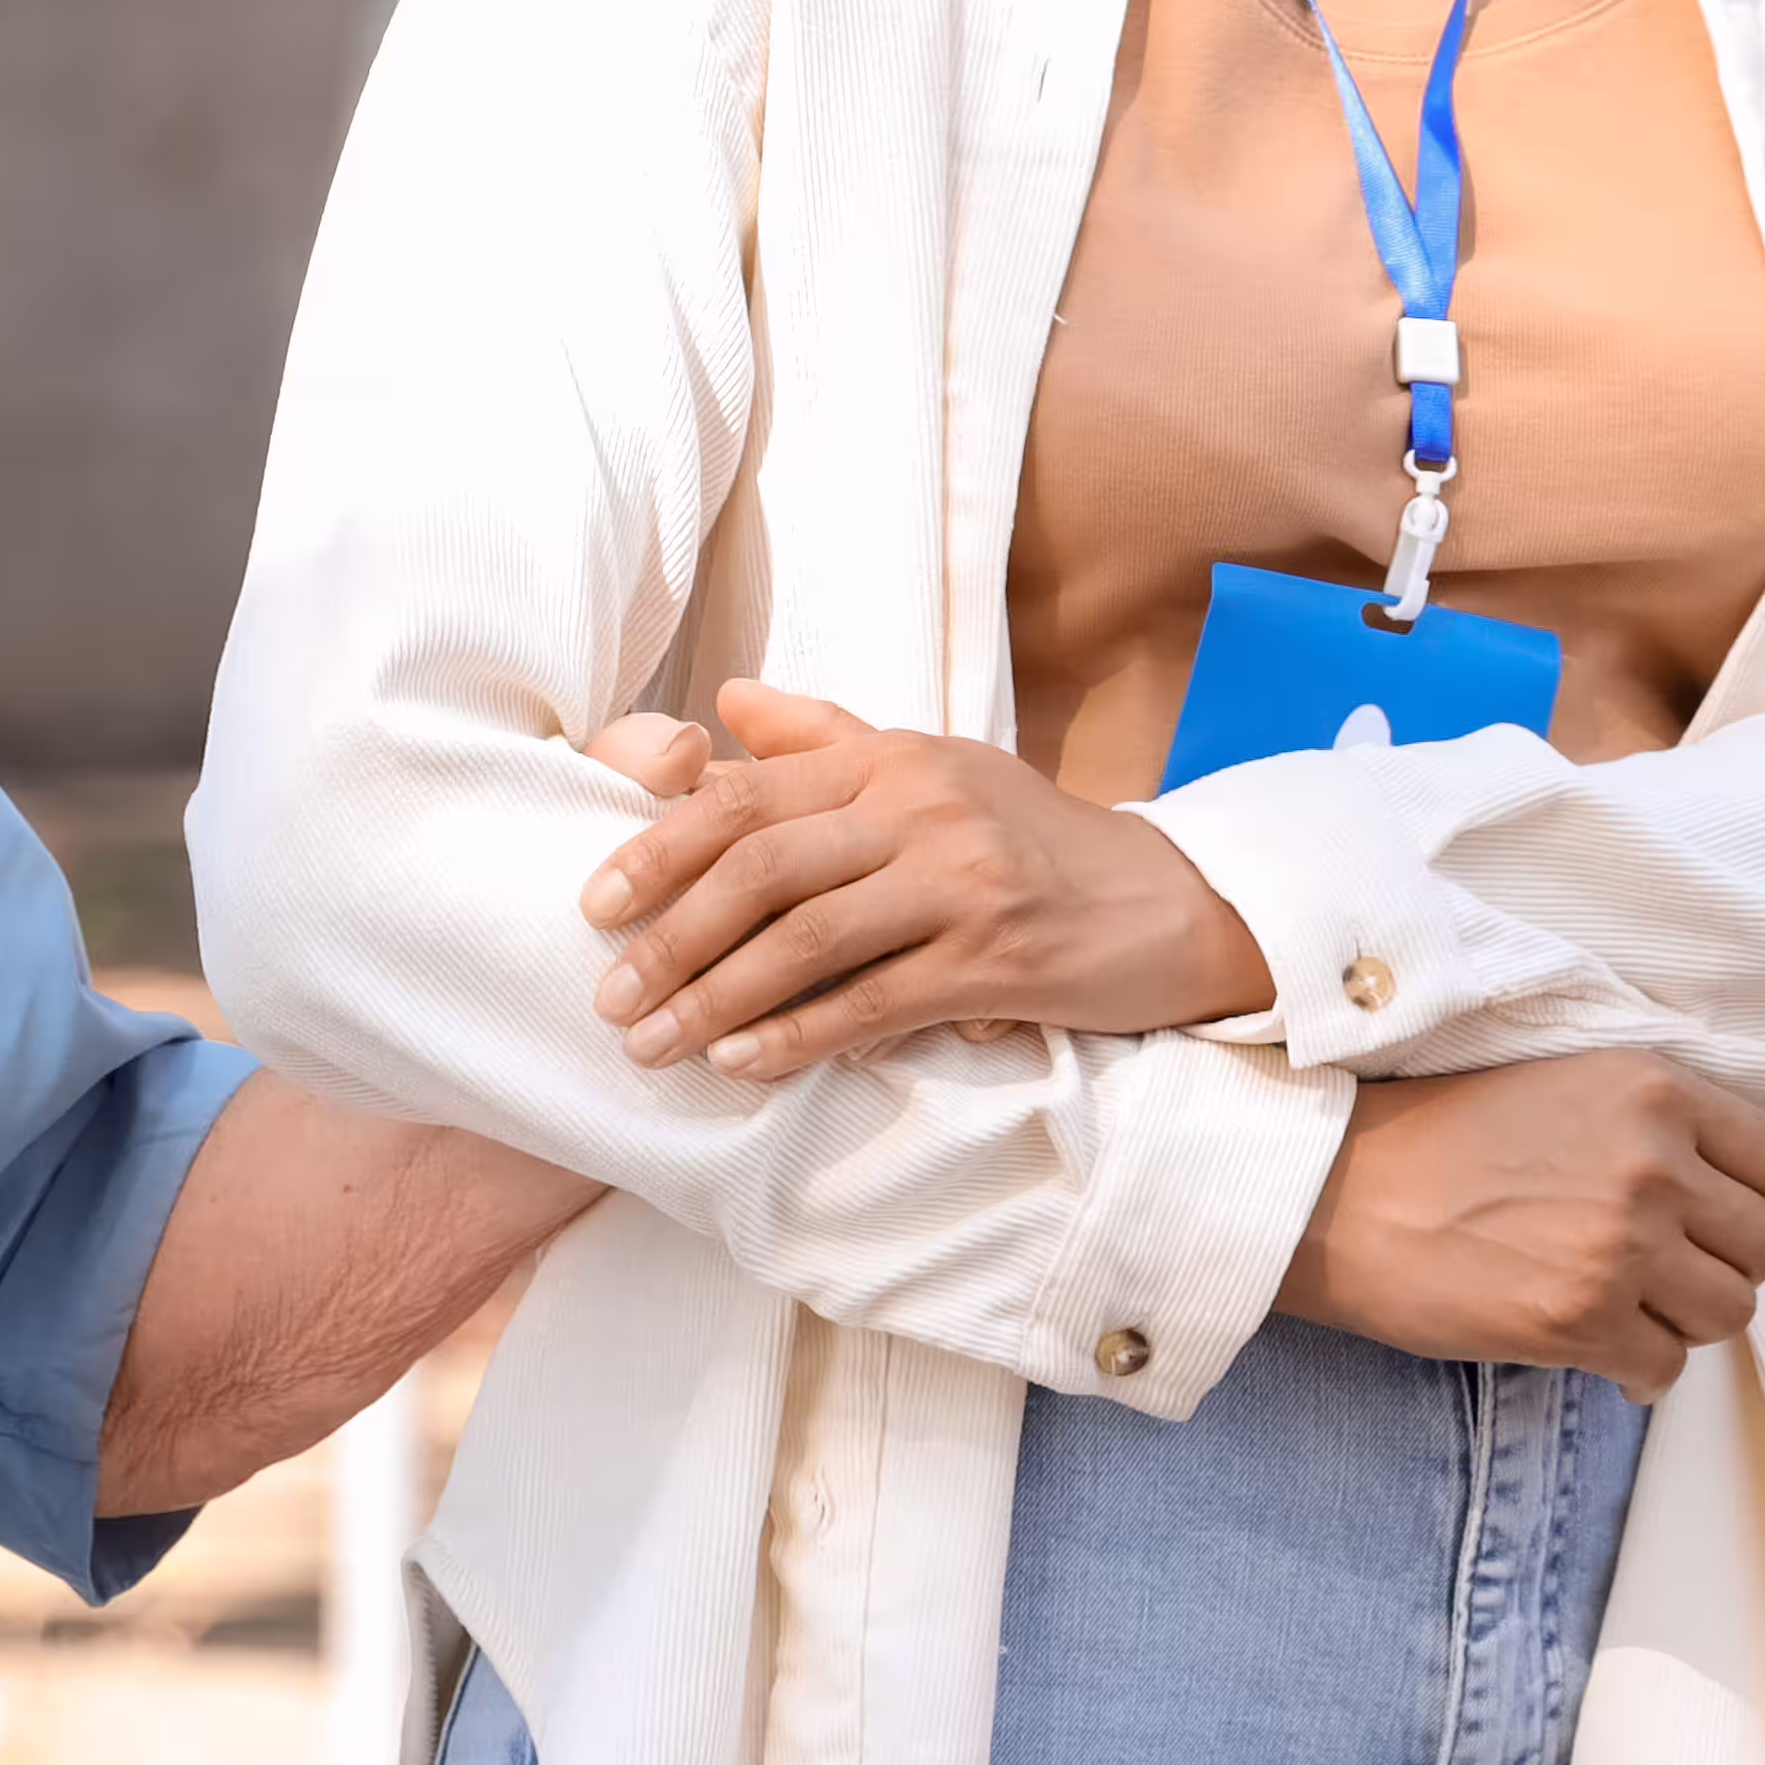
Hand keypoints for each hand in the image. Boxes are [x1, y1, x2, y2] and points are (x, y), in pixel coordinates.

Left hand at [578, 683, 1271, 1077]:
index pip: (745, 797)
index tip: (594, 905)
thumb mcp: (932, 767)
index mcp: (887, 759)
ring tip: (654, 1045)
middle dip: (668, 936)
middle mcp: (917, 808)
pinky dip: (797, 1036)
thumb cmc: (1030, 838)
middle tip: (609, 996)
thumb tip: (726, 701)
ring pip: (805, 940)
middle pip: (760, 868)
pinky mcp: (994, 959)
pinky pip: (872, 1002)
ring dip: (715, 999)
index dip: (657, 850)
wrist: (1169, 901)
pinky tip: (744, 1063)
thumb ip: (826, 736)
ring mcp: (959, 883)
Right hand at [1275, 1052, 1764, 1400]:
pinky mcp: (1579, 1320)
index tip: (1744, 1231)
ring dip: (1685, 1324)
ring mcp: (1619, 1246)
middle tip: (1675, 1278)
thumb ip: (1656, 1124)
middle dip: (1728, 1272)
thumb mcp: (1561, 1085)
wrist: (1333, 1192)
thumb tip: (1740, 1197)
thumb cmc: (1437, 1137)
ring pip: (1726, 1316)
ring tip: (1629, 1310)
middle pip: (1764, 1251)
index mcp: (1654, 1091)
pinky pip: (1665, 1369)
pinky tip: (1597, 1350)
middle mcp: (1651, 1165)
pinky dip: (1638, 1371)